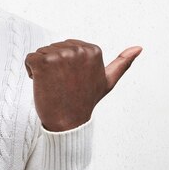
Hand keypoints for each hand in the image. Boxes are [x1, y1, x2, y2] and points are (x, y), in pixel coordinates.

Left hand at [25, 39, 141, 131]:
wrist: (68, 123)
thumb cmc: (85, 101)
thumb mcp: (107, 81)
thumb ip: (122, 63)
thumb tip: (139, 48)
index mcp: (93, 50)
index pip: (67, 46)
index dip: (66, 64)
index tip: (74, 80)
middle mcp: (78, 49)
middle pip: (53, 48)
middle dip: (54, 65)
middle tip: (64, 85)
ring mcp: (61, 55)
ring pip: (41, 53)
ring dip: (42, 69)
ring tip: (54, 86)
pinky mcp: (43, 62)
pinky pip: (29, 59)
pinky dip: (31, 72)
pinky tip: (42, 85)